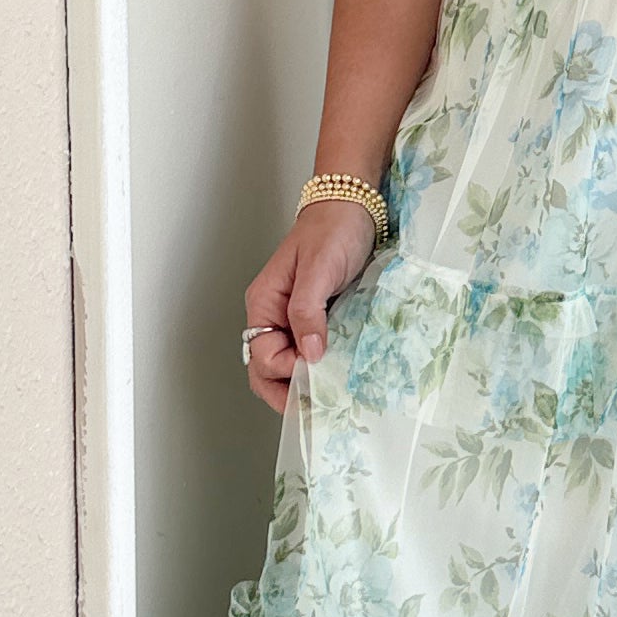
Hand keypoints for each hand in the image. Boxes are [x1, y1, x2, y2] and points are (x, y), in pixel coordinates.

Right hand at [240, 197, 381, 415]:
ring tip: (326, 398)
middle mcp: (274, 315)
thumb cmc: (332, 231)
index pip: (262, 356)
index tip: (314, 372)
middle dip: (286, 391)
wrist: (354, 208)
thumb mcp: (318, 270)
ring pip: (288, 364)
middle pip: (266, 368)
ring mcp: (294, 319)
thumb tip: (308, 354)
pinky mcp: (317, 319)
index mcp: (264, 304)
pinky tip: (336, 377)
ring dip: (303, 382)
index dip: (285, 370)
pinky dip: (319, 368)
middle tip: (315, 407)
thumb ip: (308, 312)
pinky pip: (310, 351)